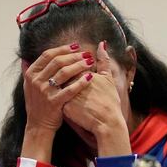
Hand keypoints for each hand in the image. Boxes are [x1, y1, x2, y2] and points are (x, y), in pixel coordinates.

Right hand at [20, 43, 93, 162]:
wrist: (38, 125)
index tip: (76, 46)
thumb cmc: (37, 104)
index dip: (63, 48)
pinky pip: (70, 89)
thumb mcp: (28, 87)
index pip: (47, 55)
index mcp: (31, 74)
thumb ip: (28, 72)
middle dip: (74, 55)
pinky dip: (81, 82)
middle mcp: (36, 81)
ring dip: (79, 65)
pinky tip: (90, 77)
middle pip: (57, 61)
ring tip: (90, 62)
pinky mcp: (54, 102)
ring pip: (64, 72)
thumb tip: (25, 58)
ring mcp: (44, 92)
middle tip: (86, 53)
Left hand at [62, 41, 130, 155]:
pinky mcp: (63, 107)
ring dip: (60, 87)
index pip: (70, 64)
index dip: (73, 66)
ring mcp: (65, 95)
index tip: (77, 71)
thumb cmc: (109, 101)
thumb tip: (102, 43)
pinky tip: (63, 101)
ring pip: (58, 87)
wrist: (107, 122)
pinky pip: (57, 101)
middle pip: (62, 74)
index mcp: (80, 73)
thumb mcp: (108, 78)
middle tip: (72, 84)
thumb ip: (104, 60)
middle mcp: (71, 82)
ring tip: (67, 92)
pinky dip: (60, 99)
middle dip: (64, 76)